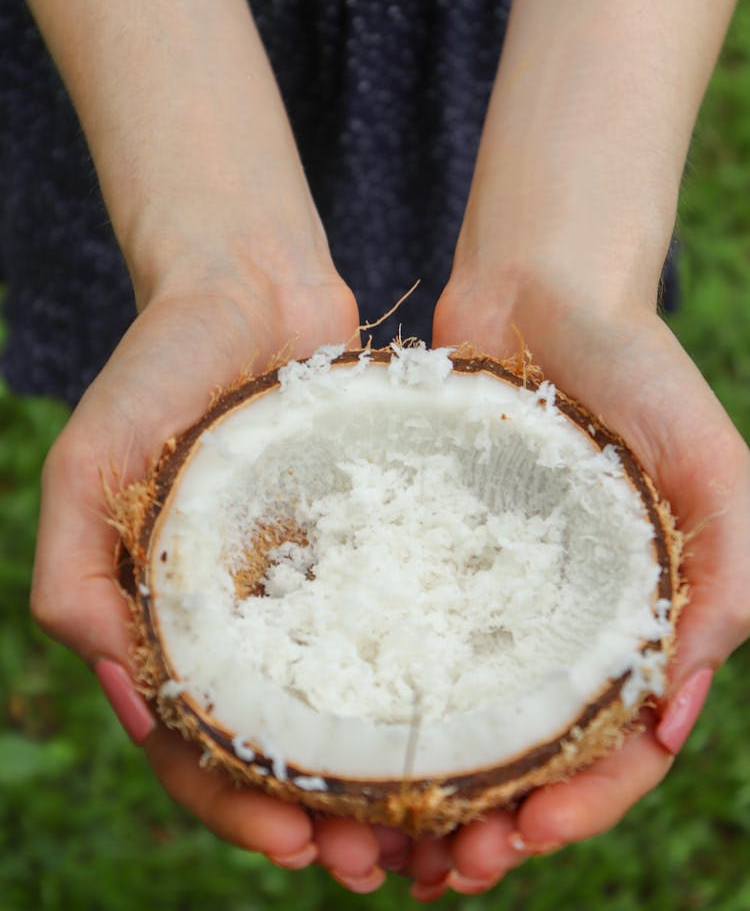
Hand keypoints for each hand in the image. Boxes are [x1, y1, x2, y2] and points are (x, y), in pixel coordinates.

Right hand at [30, 264, 407, 889]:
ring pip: (345, 701)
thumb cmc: (156, 369)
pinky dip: (422, 681)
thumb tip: (139, 700)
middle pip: (279, 744)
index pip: (199, 743)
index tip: (300, 842)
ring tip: (433, 824)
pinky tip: (467, 717)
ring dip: (378, 772)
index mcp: (173, 620)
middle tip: (380, 863)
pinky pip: (399, 622)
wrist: (249, 285)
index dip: (238, 806)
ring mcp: (310, 580)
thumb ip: (75, 580)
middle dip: (321, 813)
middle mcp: (244, 615)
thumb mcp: (86, 469)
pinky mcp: (368, 539)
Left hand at [426, 274, 749, 895]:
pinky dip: (381, 702)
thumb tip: (674, 712)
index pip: (618, 745)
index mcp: (638, 618)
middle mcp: (561, 620)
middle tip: (439, 868)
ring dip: (434, 789)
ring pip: (464, 718)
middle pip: (535, 753)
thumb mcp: (710, 463)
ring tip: (383, 839)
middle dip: (497, 822)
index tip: (520, 837)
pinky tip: (342, 739)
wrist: (540, 287)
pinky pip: (400, 638)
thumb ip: (727, 575)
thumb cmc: (638, 368)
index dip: (581, 806)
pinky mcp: (426, 552)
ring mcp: (490, 591)